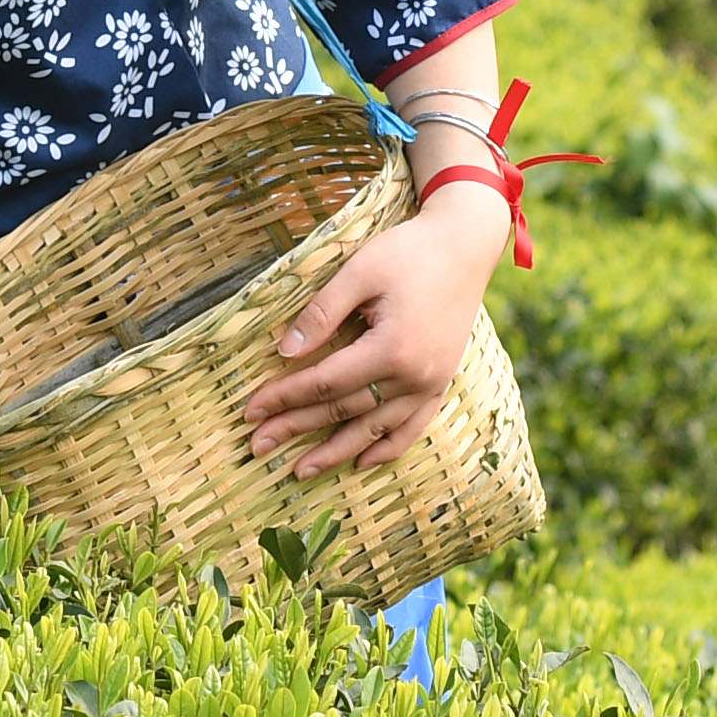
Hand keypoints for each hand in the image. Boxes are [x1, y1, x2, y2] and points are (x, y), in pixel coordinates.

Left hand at [242, 194, 513, 476]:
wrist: (465, 246)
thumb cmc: (409, 252)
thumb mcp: (359, 271)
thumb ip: (322, 313)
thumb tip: (283, 351)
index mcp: (392, 348)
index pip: (325, 382)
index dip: (285, 396)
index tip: (251, 409)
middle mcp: (414, 376)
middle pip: (344, 411)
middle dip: (297, 428)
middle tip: (257, 445)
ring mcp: (432, 384)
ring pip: (375, 429)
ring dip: (336, 451)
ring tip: (300, 470)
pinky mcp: (441, 382)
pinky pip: (413, 427)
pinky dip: (387, 448)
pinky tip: (362, 463)